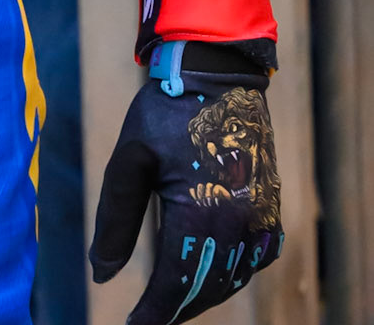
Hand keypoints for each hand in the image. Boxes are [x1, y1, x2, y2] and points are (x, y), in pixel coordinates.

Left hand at [90, 56, 281, 320]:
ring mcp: (261, 217)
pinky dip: (231, 275)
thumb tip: (102, 275)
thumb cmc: (166, 111)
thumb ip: (116, 220)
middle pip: (205, 288)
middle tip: (146, 318)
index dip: (152, 314)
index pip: (175, 284)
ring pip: (232, 278)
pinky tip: (210, 274)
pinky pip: (255, 259)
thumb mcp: (129, 160)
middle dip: (174, 308)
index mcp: (202, 212)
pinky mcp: (271, 207)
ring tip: (170, 301)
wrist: (216, 74)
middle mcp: (239, 222)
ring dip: (202, 295)